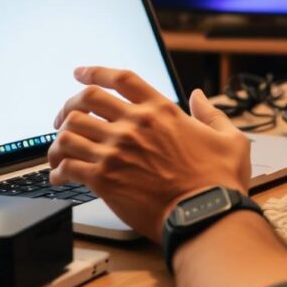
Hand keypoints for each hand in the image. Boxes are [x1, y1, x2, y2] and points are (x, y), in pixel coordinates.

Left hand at [48, 66, 250, 241]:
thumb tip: (199, 96)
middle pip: (86, 99)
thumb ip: (211, 113)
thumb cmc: (218, 181)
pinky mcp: (104, 178)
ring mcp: (116, 150)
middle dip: (68, 104)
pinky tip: (59, 176)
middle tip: (62, 115)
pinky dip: (57, 169)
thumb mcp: (229, 138)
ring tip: (58, 150)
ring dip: (59, 139)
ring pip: (70, 131)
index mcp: (161, 110)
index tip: (80, 73)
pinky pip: (67, 165)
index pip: (120, 78)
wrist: (204, 214)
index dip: (95, 72)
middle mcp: (134, 125)